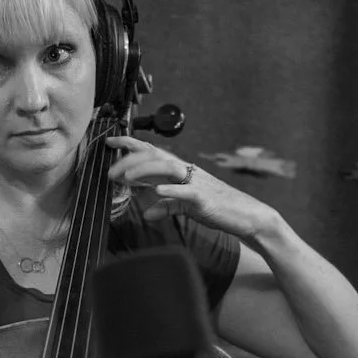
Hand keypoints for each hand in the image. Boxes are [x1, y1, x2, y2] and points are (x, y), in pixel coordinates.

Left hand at [105, 136, 277, 241]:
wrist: (247, 216)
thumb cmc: (218, 208)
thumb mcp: (187, 207)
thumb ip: (167, 206)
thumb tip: (147, 214)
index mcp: (181, 170)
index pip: (152, 152)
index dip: (131, 144)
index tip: (110, 142)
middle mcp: (187, 172)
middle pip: (155, 157)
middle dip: (130, 160)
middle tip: (110, 172)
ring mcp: (196, 184)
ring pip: (167, 169)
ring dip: (144, 171)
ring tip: (125, 178)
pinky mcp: (205, 200)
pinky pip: (186, 193)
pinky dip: (171, 191)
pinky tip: (157, 191)